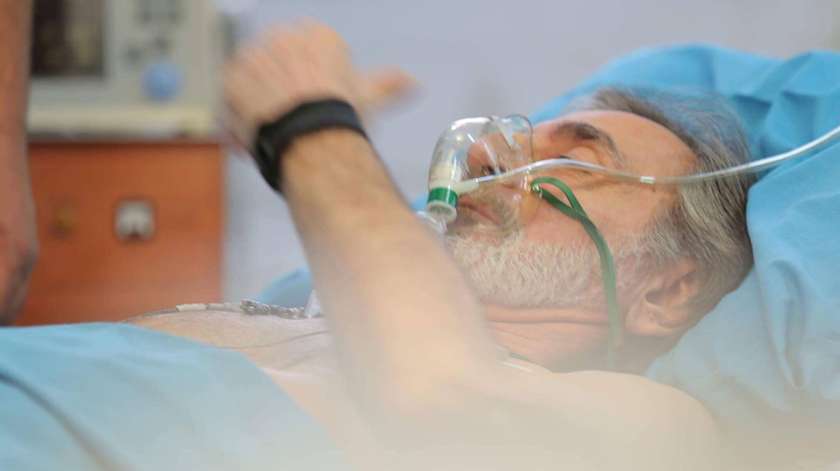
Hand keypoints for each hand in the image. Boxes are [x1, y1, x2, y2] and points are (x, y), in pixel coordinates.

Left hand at [223, 21, 414, 149]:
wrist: (311, 137)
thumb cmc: (344, 118)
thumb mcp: (371, 97)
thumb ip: (389, 84)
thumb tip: (415, 83)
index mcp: (318, 35)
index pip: (308, 59)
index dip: (310, 90)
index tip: (314, 110)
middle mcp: (284, 35)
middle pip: (280, 69)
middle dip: (283, 96)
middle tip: (294, 127)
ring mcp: (255, 54)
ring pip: (255, 84)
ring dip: (261, 109)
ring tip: (277, 137)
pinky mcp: (231, 77)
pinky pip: (231, 99)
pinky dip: (239, 121)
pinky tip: (257, 141)